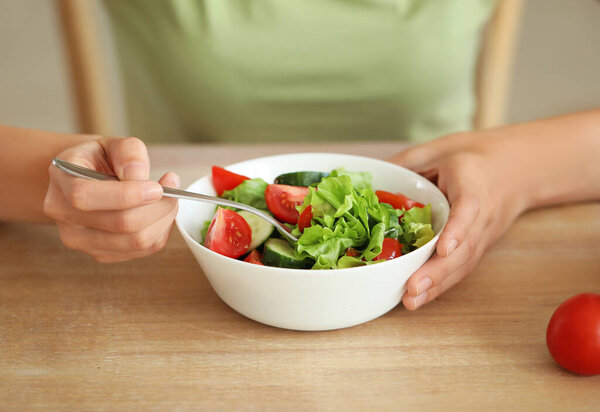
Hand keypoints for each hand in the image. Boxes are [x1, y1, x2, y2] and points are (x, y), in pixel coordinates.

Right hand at [44, 137, 178, 262]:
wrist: (87, 180)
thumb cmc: (102, 160)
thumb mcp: (113, 144)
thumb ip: (129, 153)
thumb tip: (140, 177)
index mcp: (62, 180)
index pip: (85, 196)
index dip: (127, 194)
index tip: (157, 187)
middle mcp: (63, 215)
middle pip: (119, 223)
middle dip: (157, 207)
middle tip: (173, 188)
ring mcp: (80, 240)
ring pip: (135, 241)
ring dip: (163, 220)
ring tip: (170, 199)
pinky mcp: (101, 254)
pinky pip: (143, 250)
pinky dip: (160, 231)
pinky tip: (160, 213)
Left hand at [389, 132, 527, 309]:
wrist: (516, 168)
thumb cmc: (471, 157)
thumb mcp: (439, 149)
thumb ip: (408, 162)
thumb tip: (368, 181)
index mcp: (473, 184)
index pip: (469, 208)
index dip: (458, 230)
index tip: (444, 248)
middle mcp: (484, 214)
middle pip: (465, 246)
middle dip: (439, 270)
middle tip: (413, 288)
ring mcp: (484, 234)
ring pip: (464, 263)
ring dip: (438, 285)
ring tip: (411, 301)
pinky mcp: (479, 247)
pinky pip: (462, 267)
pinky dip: (442, 285)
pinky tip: (420, 298)